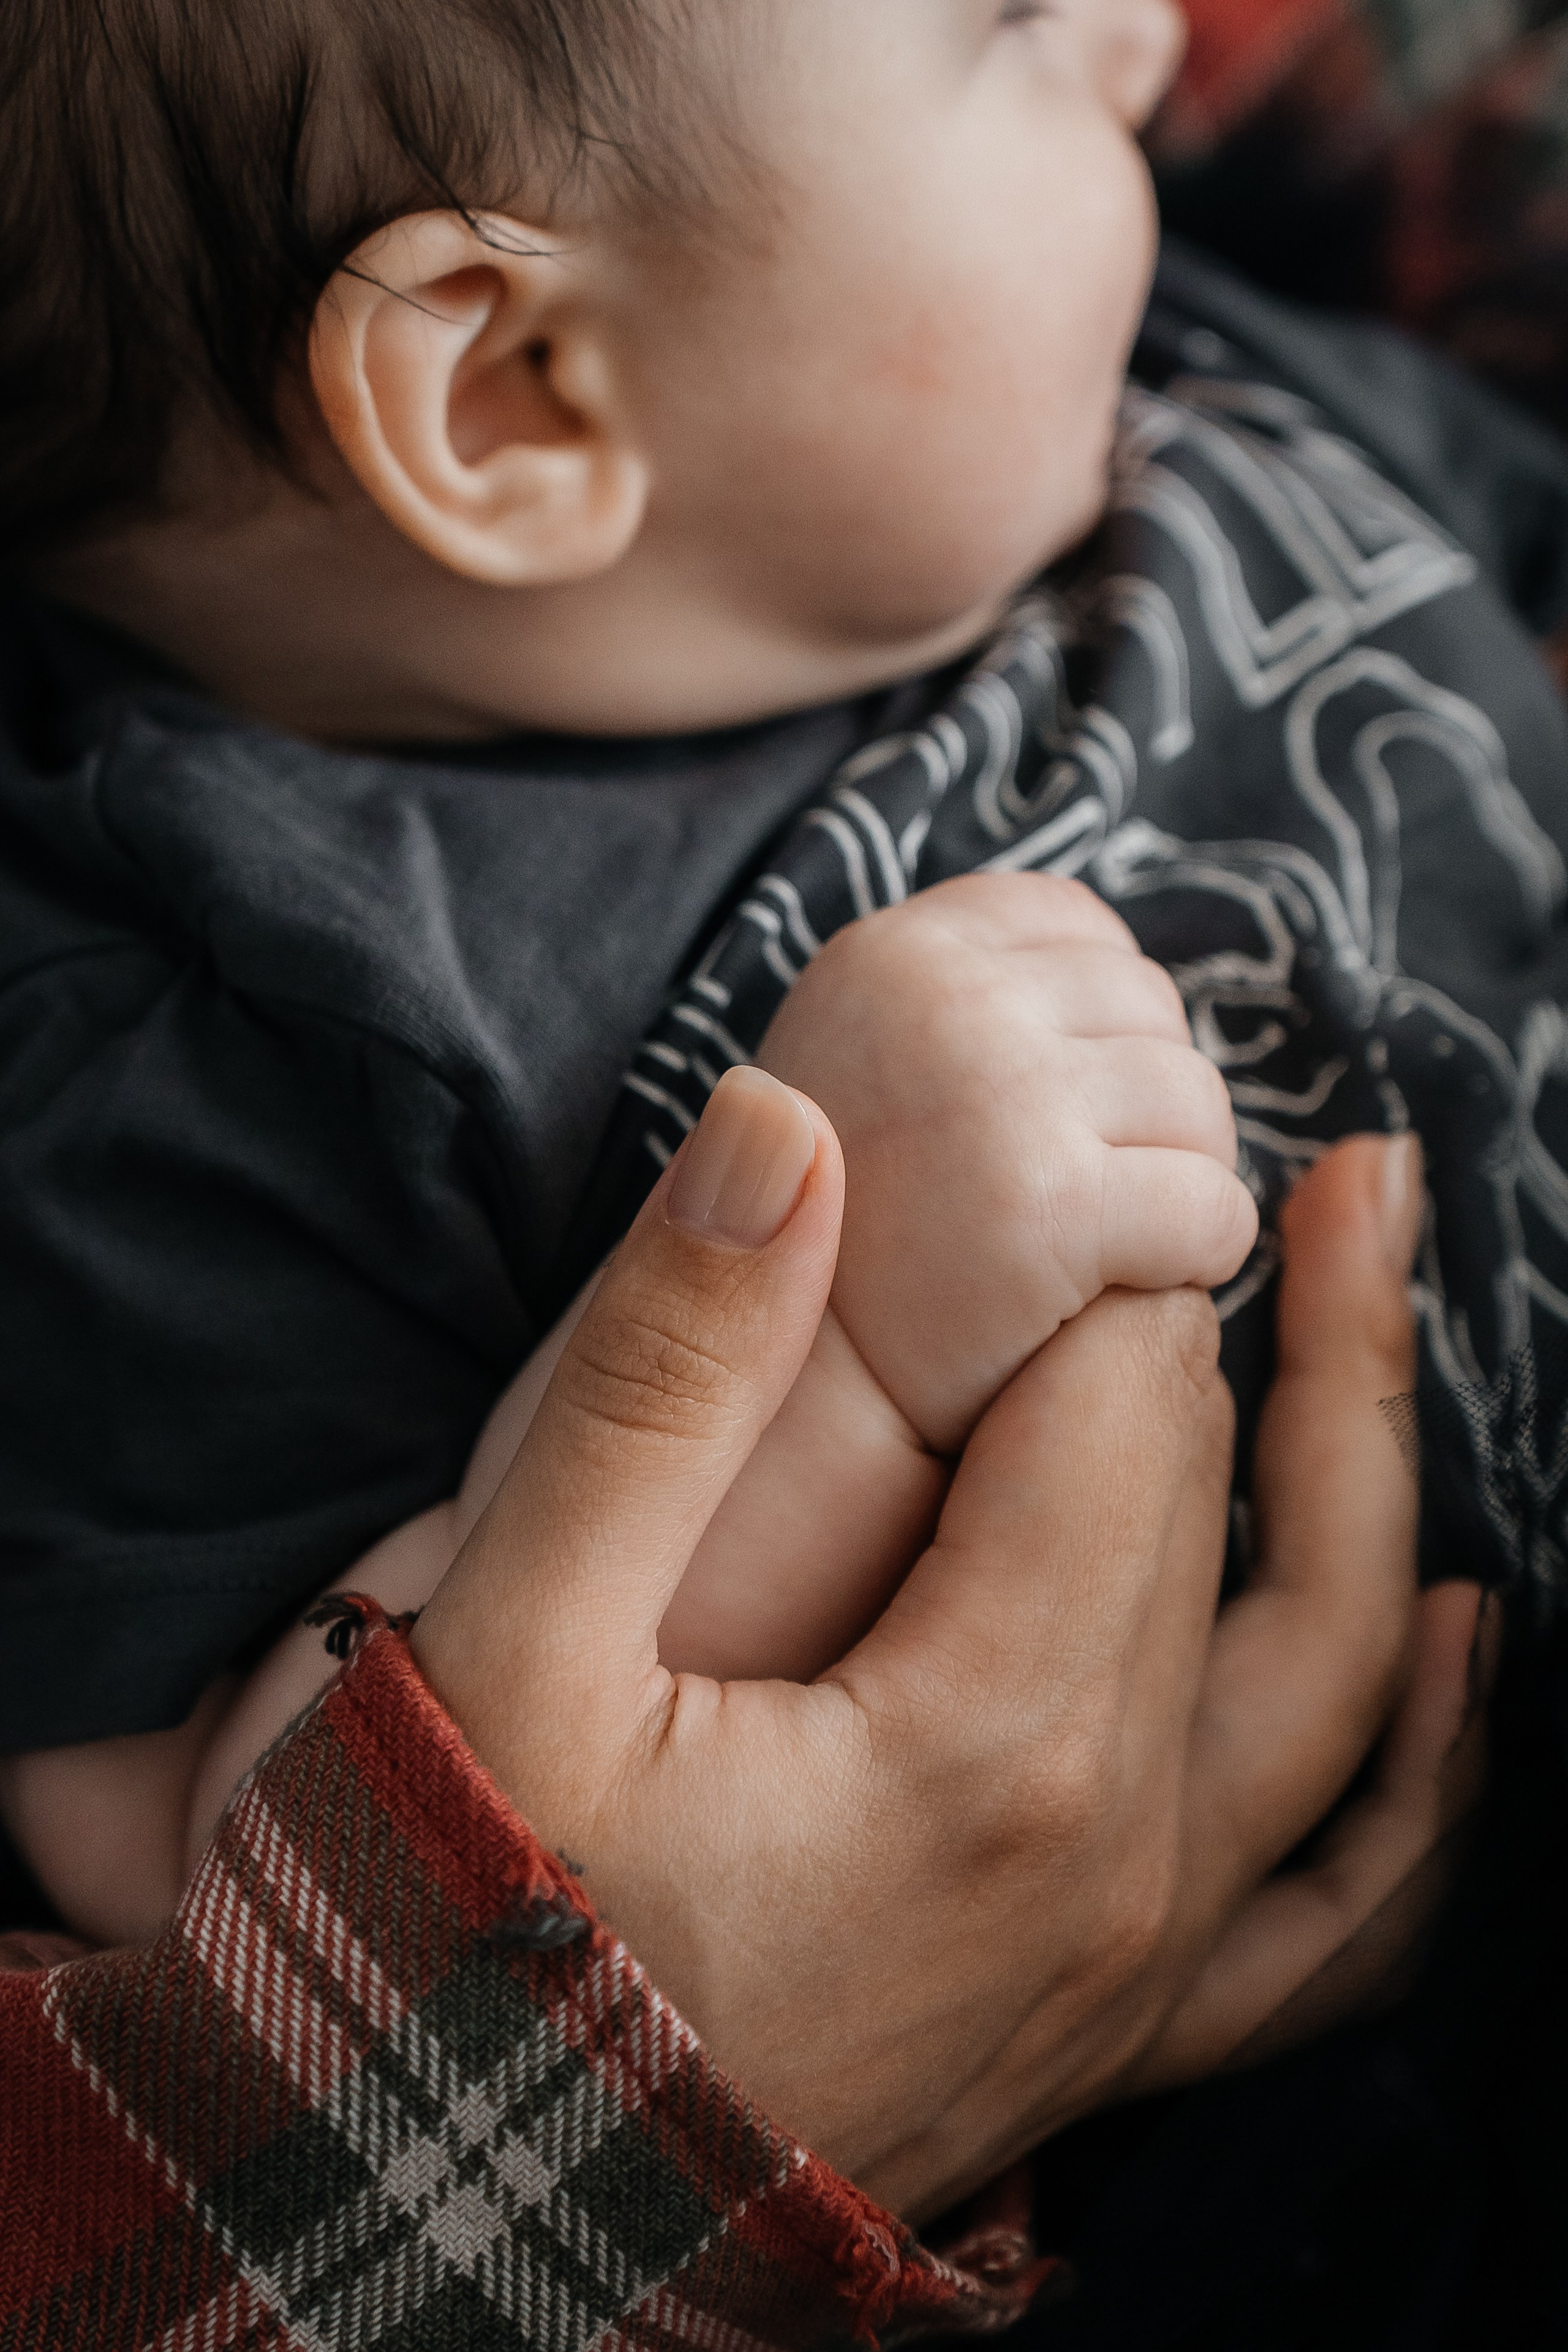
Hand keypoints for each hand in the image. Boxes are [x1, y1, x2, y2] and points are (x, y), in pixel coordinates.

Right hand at [412, 1073, 1484, 2223]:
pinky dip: (1422, 1771)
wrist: (455, 2227)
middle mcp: (1113, 1854)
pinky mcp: (1119, 2029)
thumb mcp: (510, 1641)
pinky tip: (1454, 1648)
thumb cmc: (459, 1932)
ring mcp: (1138, 1959)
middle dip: (1260, 1319)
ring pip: (1334, 1671)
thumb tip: (784, 1135)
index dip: (1105, 1262)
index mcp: (987, 1739)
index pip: (1116, 1413)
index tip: (1070, 1166)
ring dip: (1376, 1471)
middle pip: (1222, 1506)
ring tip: (1395, 1286)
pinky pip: (1344, 1911)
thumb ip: (662, 1379)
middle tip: (1326, 1163)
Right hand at [758, 872, 1258, 1448]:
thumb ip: (959, 1009)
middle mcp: (936, 996)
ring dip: (1177, 1185)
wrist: (795, 1414)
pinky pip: (1214, 1210)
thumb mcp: (863, 1077)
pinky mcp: (1050, 1207)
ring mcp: (993, 1094)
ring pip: (1200, 1105)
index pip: (1082, 929)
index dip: (1099, 1029)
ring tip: (1096, 1249)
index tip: (1058, 1115)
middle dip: (1142, 1112)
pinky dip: (1199, 1259)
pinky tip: (1122, 1295)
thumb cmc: (853, 1253)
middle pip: (1152, 1009)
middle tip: (1076, 1202)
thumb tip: (1125, 973)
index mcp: (888, 953)